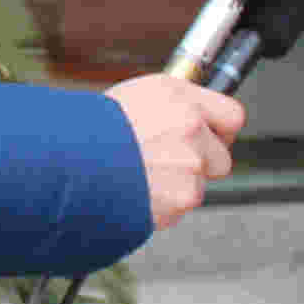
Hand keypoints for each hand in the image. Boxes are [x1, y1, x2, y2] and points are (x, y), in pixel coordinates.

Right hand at [109, 75, 247, 232]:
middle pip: (221, 158)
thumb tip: (194, 118)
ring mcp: (191, 162)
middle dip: (200, 166)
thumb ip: (173, 107)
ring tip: (141, 177)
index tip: (211, 140)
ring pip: (197, 185)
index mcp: (179, 97)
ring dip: (177, 187)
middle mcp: (191, 126)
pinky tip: (138, 191)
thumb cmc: (94, 130)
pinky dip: (163, 206)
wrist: (71, 162)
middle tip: (168, 165)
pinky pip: (180, 207)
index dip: (221, 133)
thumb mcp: (136, 98)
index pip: (232, 116)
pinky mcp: (184, 195)